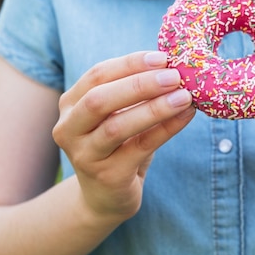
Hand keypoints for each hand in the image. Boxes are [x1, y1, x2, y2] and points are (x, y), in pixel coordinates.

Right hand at [52, 51, 194, 219]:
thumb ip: (135, 92)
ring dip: (154, 108)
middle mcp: (69, 128)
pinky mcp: (106, 176)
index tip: (162, 57)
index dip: (130, 64)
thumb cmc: (118, 145)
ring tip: (185, 96)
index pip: (97, 75)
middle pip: (100, 99)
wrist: (106, 196)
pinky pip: (140, 147)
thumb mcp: (119, 115)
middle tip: (174, 76)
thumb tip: (175, 66)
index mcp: (71, 104)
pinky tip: (186, 116)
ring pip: (117, 126)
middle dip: (139, 84)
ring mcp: (85, 155)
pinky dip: (166, 129)